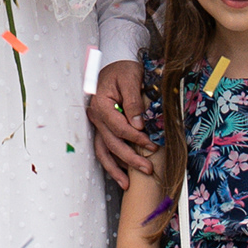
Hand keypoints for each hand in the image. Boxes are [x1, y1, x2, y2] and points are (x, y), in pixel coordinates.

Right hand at [89, 58, 151, 186]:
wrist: (116, 64)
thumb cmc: (123, 69)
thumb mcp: (130, 79)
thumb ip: (133, 101)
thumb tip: (139, 125)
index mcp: (101, 104)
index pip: (118, 127)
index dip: (135, 138)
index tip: (151, 145)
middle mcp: (96, 116)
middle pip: (111, 143)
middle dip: (130, 158)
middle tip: (147, 169)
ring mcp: (98, 124)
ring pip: (103, 150)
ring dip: (115, 168)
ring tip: (127, 184)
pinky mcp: (103, 128)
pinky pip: (103, 148)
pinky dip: (111, 163)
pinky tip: (122, 174)